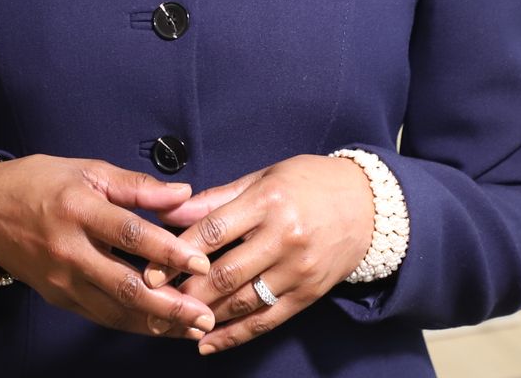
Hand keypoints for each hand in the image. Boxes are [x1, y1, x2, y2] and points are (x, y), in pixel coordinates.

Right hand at [0, 155, 221, 339]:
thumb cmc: (40, 184)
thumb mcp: (87, 170)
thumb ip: (136, 185)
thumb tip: (183, 193)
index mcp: (78, 209)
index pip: (129, 233)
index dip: (167, 250)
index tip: (200, 262)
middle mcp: (68, 249)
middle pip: (123, 284)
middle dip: (167, 304)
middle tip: (204, 314)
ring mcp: (61, 279)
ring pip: (113, 310)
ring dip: (155, 323)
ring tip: (191, 328)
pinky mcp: (58, 297)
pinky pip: (100, 315)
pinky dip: (132, 324)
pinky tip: (159, 326)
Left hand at [144, 154, 375, 355]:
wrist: (370, 205)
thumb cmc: (309, 183)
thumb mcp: (264, 177)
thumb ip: (216, 198)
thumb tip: (170, 210)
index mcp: (267, 200)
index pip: (213, 231)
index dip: (177, 254)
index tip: (150, 270)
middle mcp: (283, 236)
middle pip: (225, 273)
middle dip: (186, 292)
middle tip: (155, 303)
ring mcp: (297, 269)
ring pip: (243, 302)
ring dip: (205, 317)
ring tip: (174, 323)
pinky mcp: (308, 294)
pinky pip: (267, 321)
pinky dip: (235, 336)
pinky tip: (209, 343)